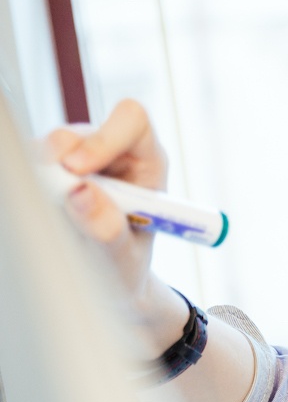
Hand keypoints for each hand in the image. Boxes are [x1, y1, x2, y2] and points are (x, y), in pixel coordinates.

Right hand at [43, 99, 169, 311]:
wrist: (110, 280)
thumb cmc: (126, 264)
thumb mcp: (124, 256)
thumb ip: (108, 228)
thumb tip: (81, 192)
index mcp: (146, 162)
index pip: (132, 121)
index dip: (104, 138)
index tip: (78, 169)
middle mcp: (113, 153)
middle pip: (78, 132)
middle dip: (57, 159)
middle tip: (50, 193)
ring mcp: (78, 160)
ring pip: (46, 148)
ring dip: (40, 177)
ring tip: (54, 215)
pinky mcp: (49, 173)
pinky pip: (28, 166)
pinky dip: (27, 185)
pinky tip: (40, 211)